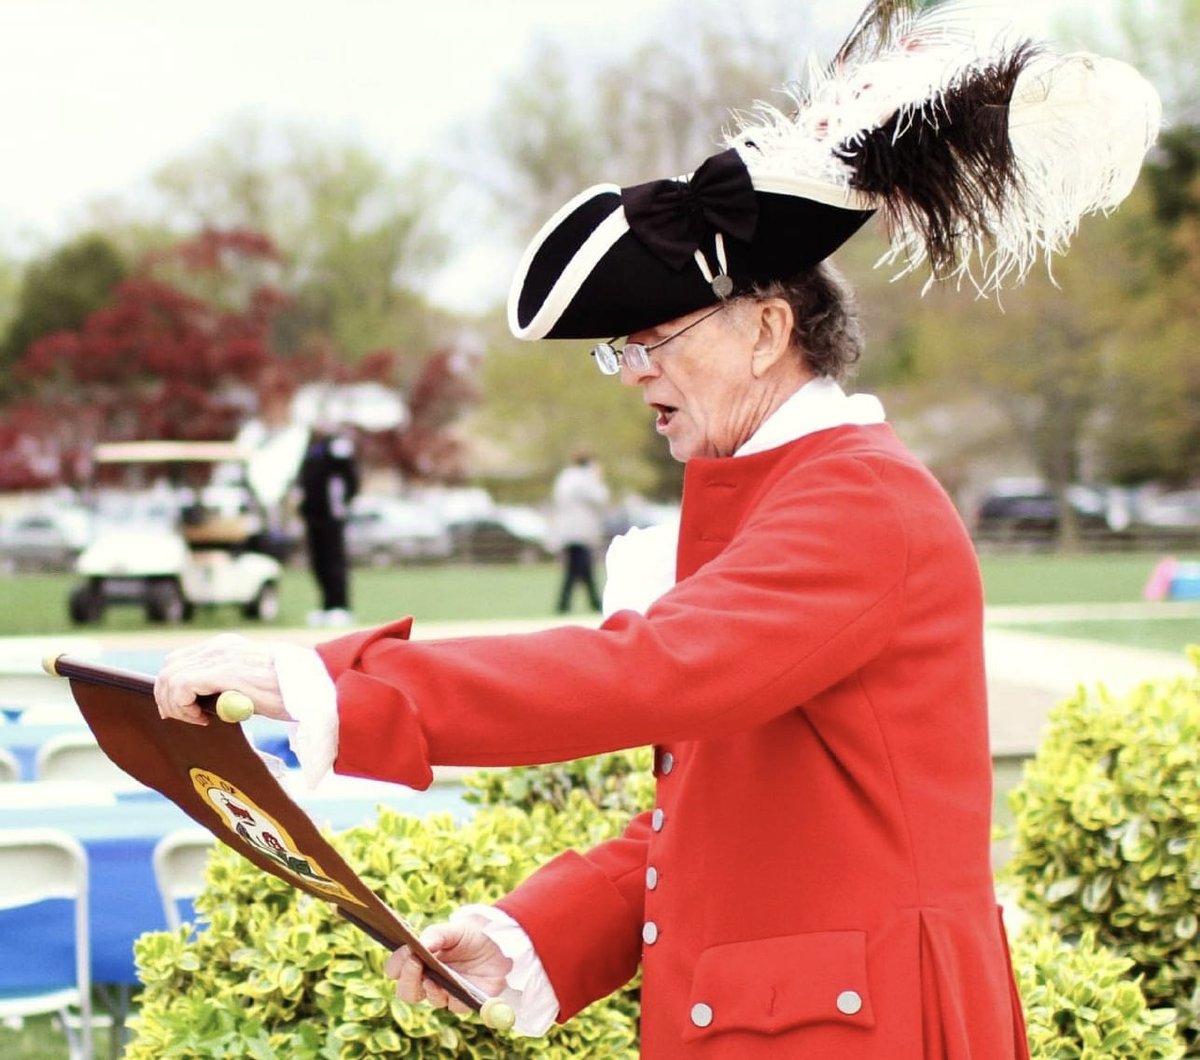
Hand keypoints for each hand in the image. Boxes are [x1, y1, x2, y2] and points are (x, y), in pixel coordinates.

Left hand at [154, 633, 291, 724]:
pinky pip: (182, 686)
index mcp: (226, 645)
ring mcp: (223, 656)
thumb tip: (202, 701)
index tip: (183, 710)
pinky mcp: (226, 672)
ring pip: (170, 678)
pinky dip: (183, 706)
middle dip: (167, 698)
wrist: (313, 690)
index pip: (179, 660)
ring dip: (175, 705)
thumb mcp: (250, 682)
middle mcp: (221, 646)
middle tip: (184, 718)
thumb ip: (226, 683)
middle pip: (168, 668)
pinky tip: (203, 719)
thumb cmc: (287, 692)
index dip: (171, 688)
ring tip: (196, 719)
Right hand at [385, 922, 511, 1015]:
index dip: (396, 964)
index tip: (406, 952)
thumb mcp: (454, 929)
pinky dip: (454, 996)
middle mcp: (428, 979)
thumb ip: (436, 935)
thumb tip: (420, 944)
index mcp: (420, 961)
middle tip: (416, 963)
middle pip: (406, 991)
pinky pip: (455, 1005)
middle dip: (408, 979)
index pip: (397, 969)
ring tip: (434, 978)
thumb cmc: (472, 935)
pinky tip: (458, 986)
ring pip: (429, 1000)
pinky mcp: (464, 1001)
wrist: (500, 944)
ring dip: (430, 989)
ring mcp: (446, 992)